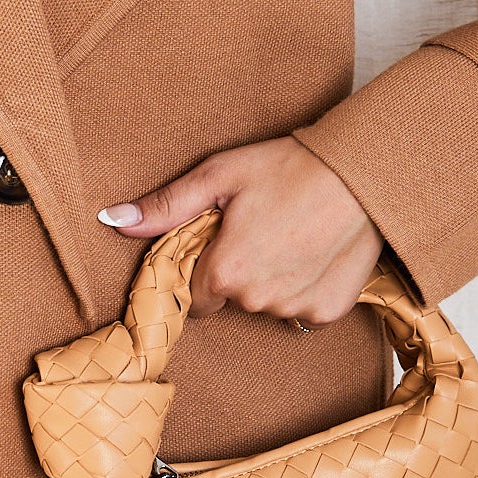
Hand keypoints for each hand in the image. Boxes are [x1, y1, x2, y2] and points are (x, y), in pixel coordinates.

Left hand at [97, 136, 382, 325]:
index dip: (202, 272)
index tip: (219, 245)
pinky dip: (304, 286)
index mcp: (225, 272)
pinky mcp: (328, 311)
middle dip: (237, 272)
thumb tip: (113, 219)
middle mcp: (258, 300)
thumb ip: (165, 207)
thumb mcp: (219, 176)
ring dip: (271, 279)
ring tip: (290, 235)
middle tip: (259, 229)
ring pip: (266, 305)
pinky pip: (302, 309)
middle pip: (231, 300)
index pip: (193, 299)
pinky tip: (314, 252)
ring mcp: (295, 309)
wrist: (364, 172)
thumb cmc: (289, 166)